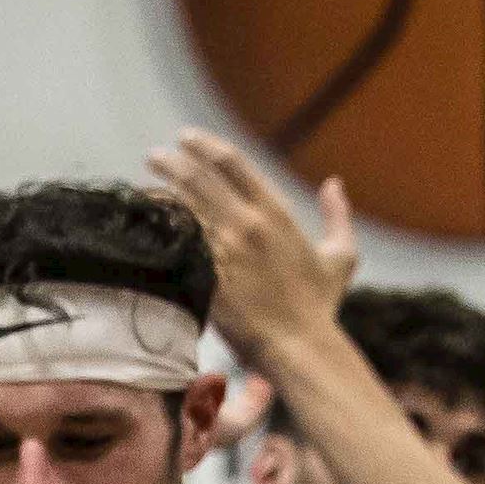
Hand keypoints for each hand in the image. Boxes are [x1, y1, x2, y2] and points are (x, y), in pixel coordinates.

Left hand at [143, 129, 358, 358]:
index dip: (205, 145)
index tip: (185, 138)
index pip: (232, 163)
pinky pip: (176, 244)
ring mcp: (226, 251)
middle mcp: (248, 224)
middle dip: (173, 161)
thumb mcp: (341, 256)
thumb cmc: (319, 306)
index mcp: (276, 212)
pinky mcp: (208, 277)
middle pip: (199, 178)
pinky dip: (159, 228)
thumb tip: (333, 183)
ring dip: (159, 189)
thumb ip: (338, 215)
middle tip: (153, 156)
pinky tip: (143, 222)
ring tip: (143, 182)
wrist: (299, 345)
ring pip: (182, 207)